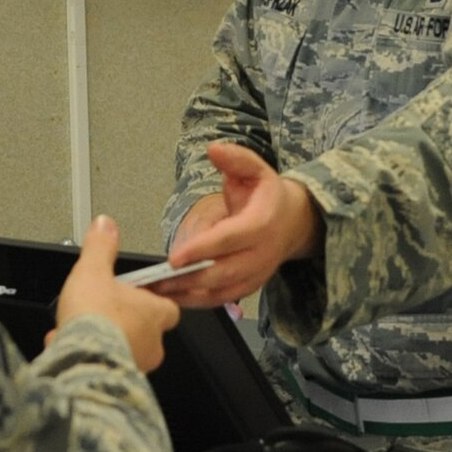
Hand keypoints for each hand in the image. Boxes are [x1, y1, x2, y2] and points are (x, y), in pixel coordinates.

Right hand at [55, 215, 179, 370]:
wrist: (82, 360)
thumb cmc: (96, 320)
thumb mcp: (93, 271)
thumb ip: (100, 247)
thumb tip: (105, 226)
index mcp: (154, 313)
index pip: (167, 306)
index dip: (149, 299)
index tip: (134, 292)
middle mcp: (152, 343)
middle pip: (143, 329)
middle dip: (122, 323)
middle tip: (100, 313)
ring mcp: (137, 364)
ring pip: (123, 350)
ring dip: (103, 342)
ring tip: (79, 332)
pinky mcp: (117, 380)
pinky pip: (105, 367)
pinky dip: (89, 358)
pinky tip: (68, 349)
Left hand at [160, 142, 321, 306]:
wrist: (294, 223)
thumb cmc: (268, 197)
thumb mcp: (256, 170)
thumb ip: (236, 159)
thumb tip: (215, 149)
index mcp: (261, 223)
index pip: (229, 239)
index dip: (201, 249)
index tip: (175, 257)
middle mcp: (261, 253)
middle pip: (223, 272)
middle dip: (188, 278)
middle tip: (157, 280)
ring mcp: (256, 273)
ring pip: (221, 291)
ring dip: (189, 294)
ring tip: (158, 290)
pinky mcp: (249, 286)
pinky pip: (222, 299)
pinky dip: (198, 301)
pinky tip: (175, 297)